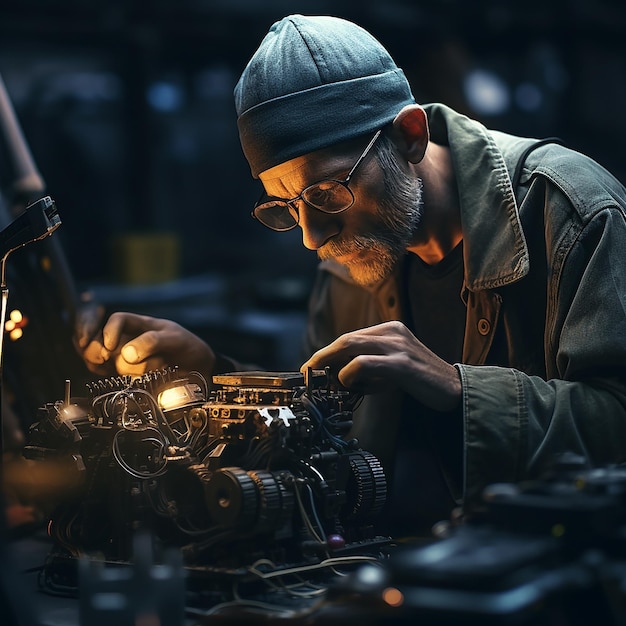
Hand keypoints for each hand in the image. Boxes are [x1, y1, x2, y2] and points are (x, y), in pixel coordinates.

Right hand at [79, 312, 215, 377]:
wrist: (198, 369)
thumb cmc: (187, 347)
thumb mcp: (176, 339)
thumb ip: (153, 342)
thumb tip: (126, 353)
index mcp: (140, 324)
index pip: (117, 320)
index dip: (110, 331)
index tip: (110, 346)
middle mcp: (127, 339)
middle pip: (100, 342)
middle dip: (99, 351)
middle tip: (107, 358)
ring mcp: (123, 357)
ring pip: (104, 362)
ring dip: (127, 369)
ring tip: (150, 370)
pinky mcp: (124, 374)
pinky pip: (106, 375)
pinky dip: (115, 379)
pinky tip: (132, 379)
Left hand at [300, 320, 460, 411]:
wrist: (455, 389)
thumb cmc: (421, 380)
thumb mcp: (390, 368)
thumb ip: (367, 369)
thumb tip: (337, 378)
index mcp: (390, 329)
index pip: (350, 337)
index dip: (327, 352)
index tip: (312, 367)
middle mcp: (392, 332)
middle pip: (346, 339)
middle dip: (321, 356)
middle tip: (306, 372)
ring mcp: (398, 346)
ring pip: (351, 345)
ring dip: (329, 362)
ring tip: (320, 378)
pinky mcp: (402, 363)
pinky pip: (364, 363)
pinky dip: (349, 373)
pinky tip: (347, 384)